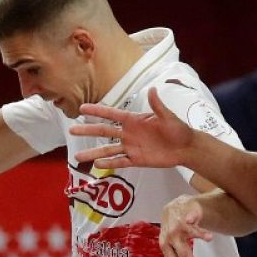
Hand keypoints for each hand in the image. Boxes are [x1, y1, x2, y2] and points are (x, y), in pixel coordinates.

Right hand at [70, 88, 194, 170]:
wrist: (185, 148)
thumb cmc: (177, 129)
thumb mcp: (168, 116)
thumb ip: (157, 105)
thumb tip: (152, 89)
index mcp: (134, 120)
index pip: (112, 114)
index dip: (97, 111)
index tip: (82, 109)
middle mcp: (128, 133)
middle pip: (104, 132)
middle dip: (88, 131)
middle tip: (71, 130)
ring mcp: (131, 147)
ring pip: (108, 150)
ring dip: (93, 153)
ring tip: (77, 157)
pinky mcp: (136, 160)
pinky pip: (119, 162)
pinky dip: (109, 164)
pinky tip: (96, 166)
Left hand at [154, 195, 212, 256]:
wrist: (173, 209)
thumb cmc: (172, 232)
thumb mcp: (169, 248)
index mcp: (166, 246)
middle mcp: (172, 236)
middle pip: (183, 253)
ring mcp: (180, 225)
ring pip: (190, 232)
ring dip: (200, 235)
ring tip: (210, 239)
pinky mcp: (188, 214)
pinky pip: (193, 218)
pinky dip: (194, 219)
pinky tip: (197, 219)